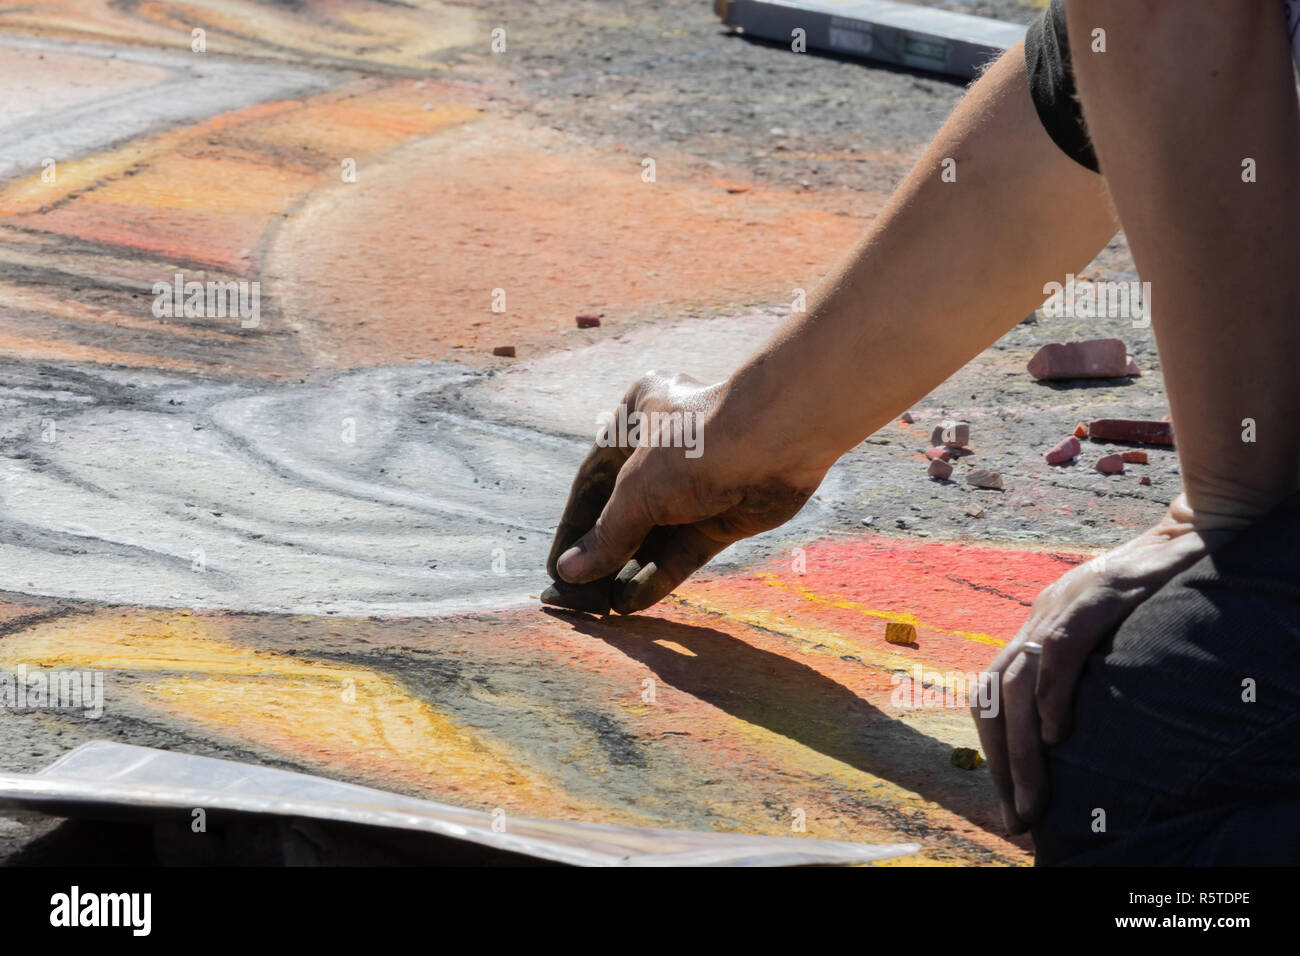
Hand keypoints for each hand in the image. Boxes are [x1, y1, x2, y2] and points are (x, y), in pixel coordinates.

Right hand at [543, 370, 827, 614]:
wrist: (779, 442)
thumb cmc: (697, 446)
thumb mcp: (638, 492)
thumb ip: (606, 536)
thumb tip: (568, 573)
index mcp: (634, 418)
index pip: (592, 484)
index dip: (573, 531)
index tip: (556, 571)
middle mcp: (663, 449)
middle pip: (623, 513)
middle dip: (602, 557)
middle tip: (577, 599)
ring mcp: (696, 484)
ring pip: (654, 537)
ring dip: (627, 572)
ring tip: (600, 610)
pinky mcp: (724, 514)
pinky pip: (683, 552)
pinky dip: (658, 576)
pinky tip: (631, 604)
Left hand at [972, 496, 1238, 832]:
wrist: (1197, 532)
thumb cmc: (1163, 588)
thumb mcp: (1115, 632)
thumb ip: (1092, 667)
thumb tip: (1079, 723)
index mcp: (1040, 626)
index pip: (995, 692)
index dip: (996, 747)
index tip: (1009, 798)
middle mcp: (1041, 616)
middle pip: (994, 694)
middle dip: (1000, 762)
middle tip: (1017, 815)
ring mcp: (1064, 605)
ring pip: (1018, 682)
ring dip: (1020, 747)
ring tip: (1033, 797)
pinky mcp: (1097, 598)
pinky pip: (1060, 652)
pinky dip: (1053, 697)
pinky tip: (1058, 737)